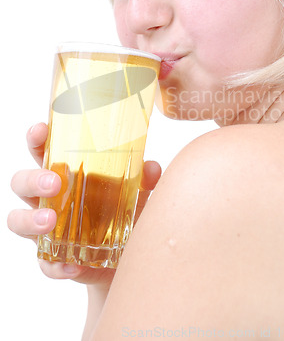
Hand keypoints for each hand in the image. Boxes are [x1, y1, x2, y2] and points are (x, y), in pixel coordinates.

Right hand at [7, 123, 161, 285]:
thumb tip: (150, 167)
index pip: (44, 150)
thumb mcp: (137, 193)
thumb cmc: (124, 212)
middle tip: (54, 183)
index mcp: (66, 173)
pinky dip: (55, 265)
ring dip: (30, 219)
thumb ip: (144, 180)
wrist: (126, 257)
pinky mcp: (53, 258)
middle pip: (22, 182)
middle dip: (32, 179)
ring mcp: (47, 229)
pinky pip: (44, 262)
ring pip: (18, 219)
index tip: (41, 131)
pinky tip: (73, 267)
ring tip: (50, 222)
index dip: (36, 138)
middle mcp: (50, 198)